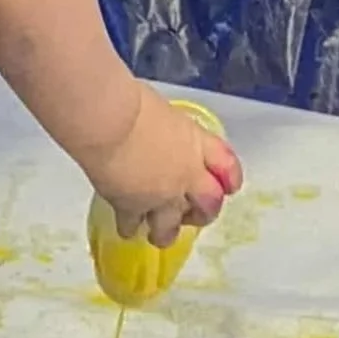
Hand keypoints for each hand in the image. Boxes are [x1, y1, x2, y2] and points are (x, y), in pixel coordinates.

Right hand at [89, 89, 242, 249]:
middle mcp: (186, 176)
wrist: (108, 121)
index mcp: (196, 144)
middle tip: (191, 216)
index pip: (227, 167)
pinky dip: (129, 227)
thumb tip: (159, 135)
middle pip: (208, 206)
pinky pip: (133, 226)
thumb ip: (169, 132)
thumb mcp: (163, 112)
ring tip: (157, 235)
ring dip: (165, 232)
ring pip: (170, 227)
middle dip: (202, 214)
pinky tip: (126, 226)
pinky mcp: (131, 208)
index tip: (227, 187)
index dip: (229, 179)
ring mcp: (160, 196)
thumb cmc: (131, 102)